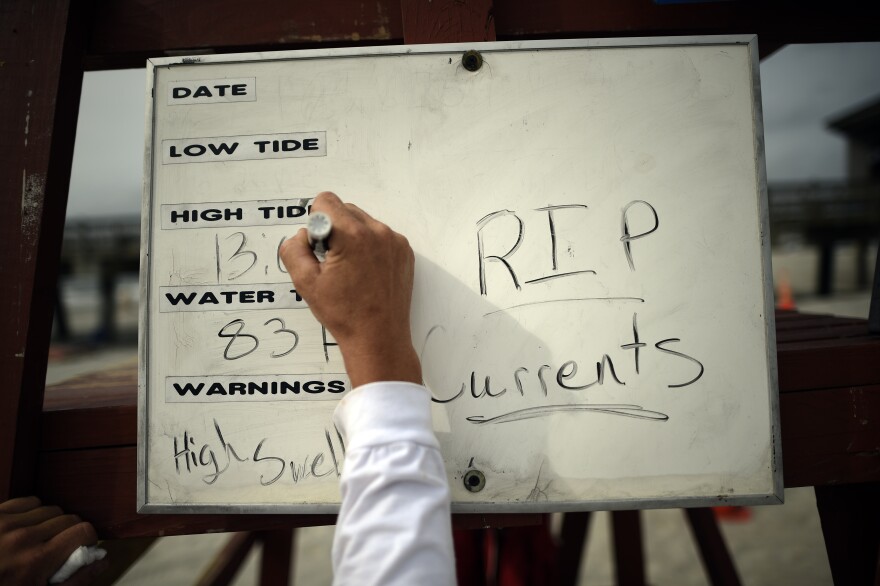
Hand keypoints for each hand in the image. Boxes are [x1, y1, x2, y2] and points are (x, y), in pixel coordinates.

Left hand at [0, 496, 104, 584]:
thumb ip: (75, 582)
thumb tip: (101, 561)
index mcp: (36, 561)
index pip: (83, 530)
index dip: (88, 539)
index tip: (82, 548)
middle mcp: (22, 537)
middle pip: (68, 517)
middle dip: (68, 533)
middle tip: (58, 548)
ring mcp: (5, 524)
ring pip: (49, 508)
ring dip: (49, 522)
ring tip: (38, 540)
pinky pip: (26, 502)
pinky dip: (30, 513)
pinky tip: (23, 529)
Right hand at [280, 192, 421, 387]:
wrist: (378, 338)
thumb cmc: (344, 314)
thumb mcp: (305, 282)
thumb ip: (294, 248)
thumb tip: (303, 234)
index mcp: (353, 235)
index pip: (325, 201)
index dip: (315, 223)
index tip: (320, 249)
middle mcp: (378, 232)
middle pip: (345, 209)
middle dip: (333, 230)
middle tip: (333, 263)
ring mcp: (395, 242)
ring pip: (363, 221)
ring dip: (351, 237)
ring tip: (350, 270)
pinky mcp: (404, 252)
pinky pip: (380, 235)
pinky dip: (369, 247)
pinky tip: (365, 273)